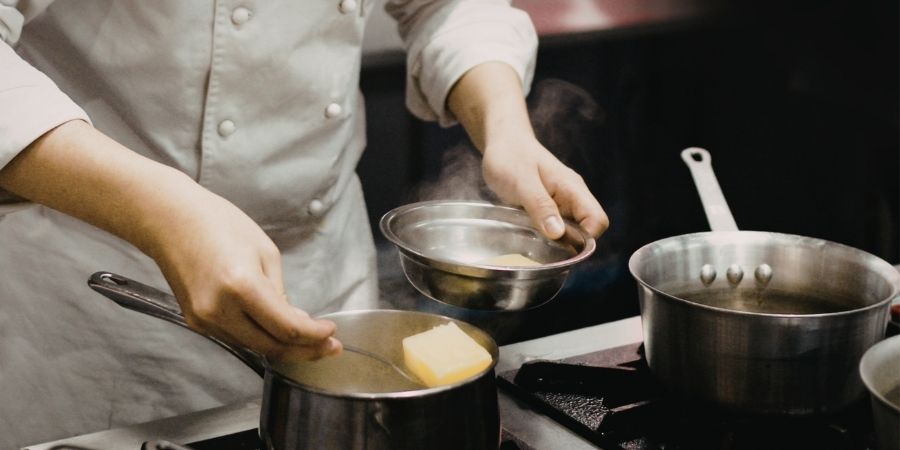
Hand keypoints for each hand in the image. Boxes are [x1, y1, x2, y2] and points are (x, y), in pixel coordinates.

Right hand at [149, 189, 342, 361]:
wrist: (170, 220)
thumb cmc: (219, 224)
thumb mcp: (265, 252)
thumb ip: (281, 293)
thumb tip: (297, 322)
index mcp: (241, 286)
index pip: (287, 327)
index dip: (315, 336)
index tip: (333, 334)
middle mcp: (219, 310)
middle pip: (271, 346)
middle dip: (305, 350)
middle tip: (330, 348)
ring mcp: (204, 320)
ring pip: (254, 346)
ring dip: (283, 346)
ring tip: (309, 339)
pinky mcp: (195, 322)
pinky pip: (236, 338)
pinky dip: (259, 337)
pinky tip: (276, 329)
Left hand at [445, 62, 607, 238]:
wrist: (501, 142)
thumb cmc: (510, 156)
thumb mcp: (521, 181)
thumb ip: (540, 205)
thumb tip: (558, 233)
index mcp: (572, 189)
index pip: (597, 221)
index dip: (585, 239)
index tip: (560, 245)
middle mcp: (572, 198)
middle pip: (587, 231)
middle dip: (569, 244)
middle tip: (542, 246)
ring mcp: (560, 204)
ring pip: (570, 233)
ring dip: (555, 243)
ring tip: (533, 241)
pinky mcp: (548, 209)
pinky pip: (555, 230)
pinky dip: (545, 237)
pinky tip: (529, 236)